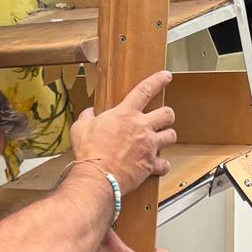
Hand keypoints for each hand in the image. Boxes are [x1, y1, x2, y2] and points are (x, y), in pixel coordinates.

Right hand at [71, 70, 175, 195]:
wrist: (97, 176)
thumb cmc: (89, 151)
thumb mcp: (80, 128)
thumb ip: (87, 117)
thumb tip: (90, 113)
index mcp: (125, 114)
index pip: (146, 90)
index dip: (158, 80)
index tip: (166, 76)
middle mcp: (142, 127)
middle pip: (167, 114)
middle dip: (167, 115)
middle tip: (162, 119)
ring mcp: (149, 146)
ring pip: (171, 136)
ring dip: (167, 137)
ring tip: (161, 140)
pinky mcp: (151, 165)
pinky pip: (165, 164)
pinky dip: (163, 165)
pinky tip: (159, 166)